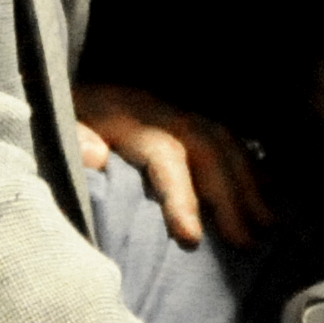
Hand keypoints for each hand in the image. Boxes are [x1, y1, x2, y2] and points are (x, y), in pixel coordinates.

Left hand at [73, 80, 274, 248]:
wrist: (61, 82)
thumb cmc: (58, 116)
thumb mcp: (55, 123)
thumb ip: (73, 139)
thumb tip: (96, 157)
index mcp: (125, 117)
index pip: (164, 156)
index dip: (180, 196)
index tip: (192, 239)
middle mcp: (159, 111)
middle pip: (207, 149)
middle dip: (231, 195)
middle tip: (247, 241)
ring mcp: (175, 110)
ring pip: (224, 141)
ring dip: (249, 181)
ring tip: (267, 222)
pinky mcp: (182, 116)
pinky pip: (226, 136)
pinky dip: (248, 164)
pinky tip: (266, 191)